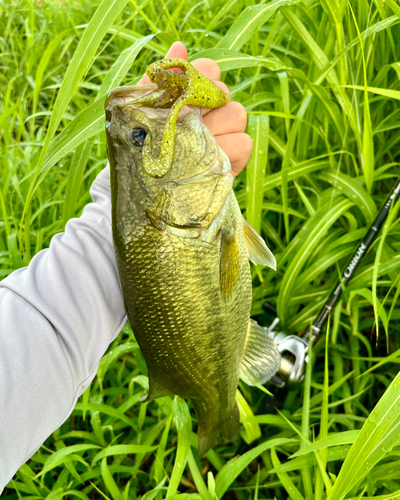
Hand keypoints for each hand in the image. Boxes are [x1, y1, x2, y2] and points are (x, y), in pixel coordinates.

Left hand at [138, 42, 252, 176]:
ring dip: (216, 128)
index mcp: (192, 95)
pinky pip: (244, 143)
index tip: (181, 94)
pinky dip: (227, 150)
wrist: (143, 183)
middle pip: (225, 91)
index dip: (199, 76)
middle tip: (184, 123)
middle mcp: (212, 111)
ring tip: (193, 143)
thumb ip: (159, 81)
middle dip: (205, 106)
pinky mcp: (233, 159)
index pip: (209, 68)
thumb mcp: (143, 112)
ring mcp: (225, 134)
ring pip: (238, 114)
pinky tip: (205, 159)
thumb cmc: (142, 144)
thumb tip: (179, 46)